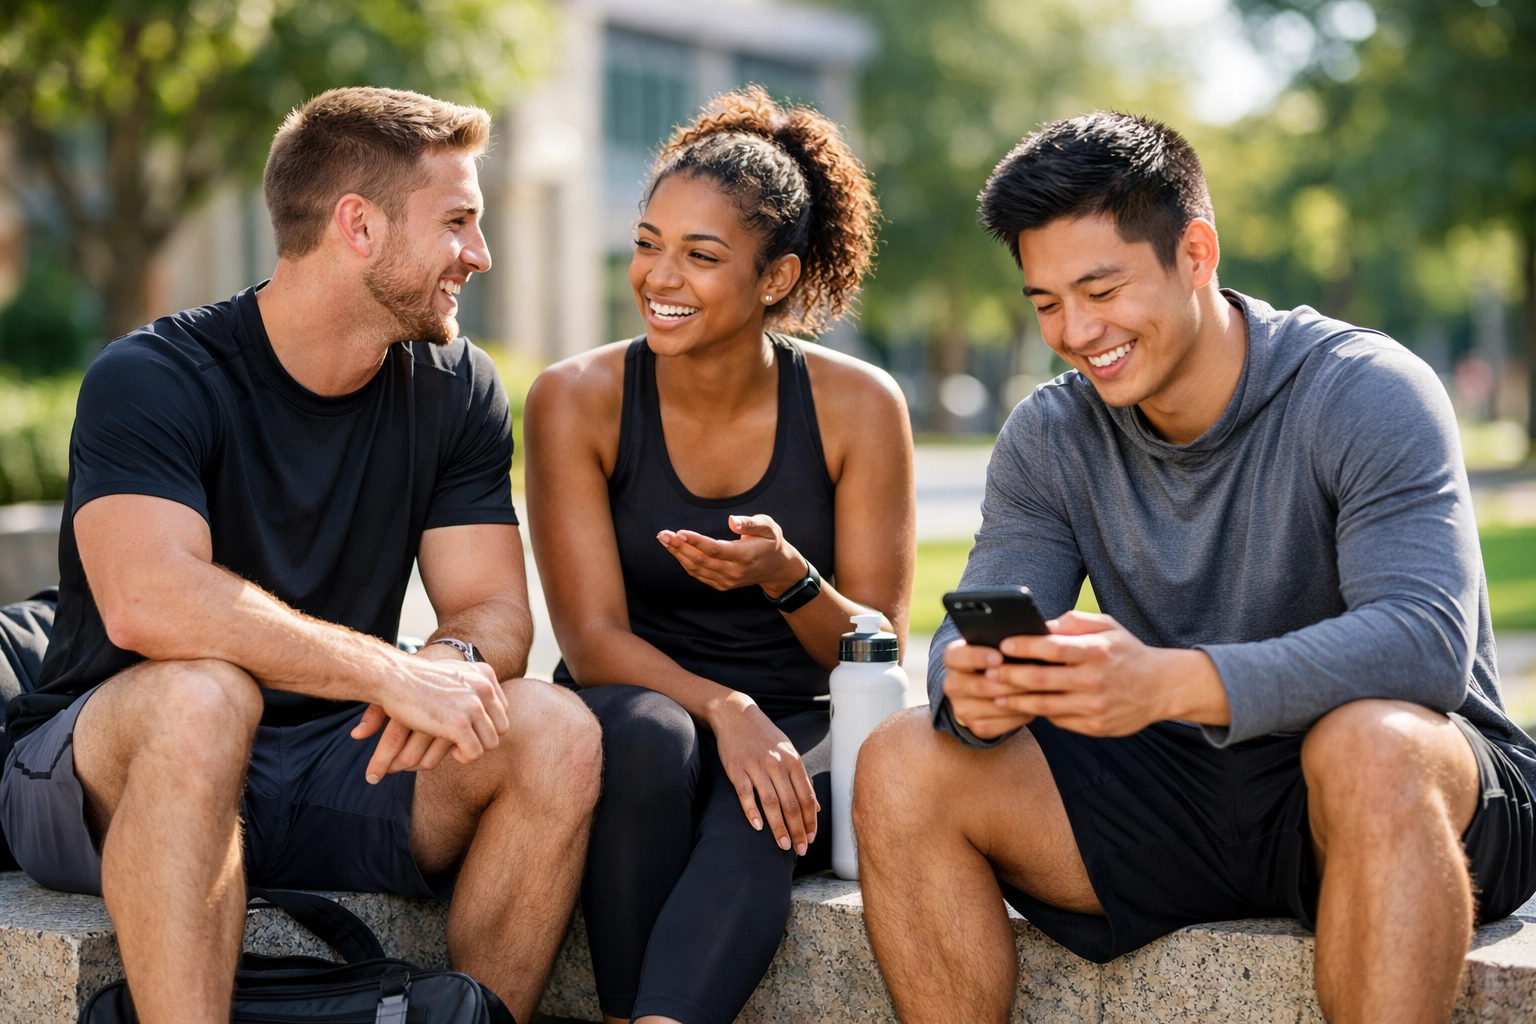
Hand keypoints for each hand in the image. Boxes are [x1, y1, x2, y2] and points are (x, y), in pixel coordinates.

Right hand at [351, 646, 507, 782]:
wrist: (395, 677)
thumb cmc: (418, 678)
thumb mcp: (454, 674)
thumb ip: (473, 686)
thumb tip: (491, 703)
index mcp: (485, 674)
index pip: (502, 709)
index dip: (488, 723)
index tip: (471, 728)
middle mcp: (484, 688)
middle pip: (501, 727)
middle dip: (484, 738)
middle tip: (465, 741)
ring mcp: (473, 706)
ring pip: (491, 742)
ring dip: (475, 749)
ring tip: (458, 747)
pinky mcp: (459, 724)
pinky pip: (476, 752)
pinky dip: (465, 756)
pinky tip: (453, 752)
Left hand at [658, 514, 806, 596]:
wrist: (776, 568)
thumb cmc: (770, 541)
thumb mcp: (768, 527)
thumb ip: (751, 523)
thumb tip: (731, 521)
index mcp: (745, 556)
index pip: (715, 549)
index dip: (696, 542)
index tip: (679, 532)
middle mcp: (734, 572)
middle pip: (701, 560)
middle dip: (679, 547)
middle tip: (662, 534)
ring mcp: (727, 581)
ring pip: (697, 569)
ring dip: (678, 555)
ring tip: (664, 540)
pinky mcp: (722, 585)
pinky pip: (699, 575)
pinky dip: (685, 563)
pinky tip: (676, 551)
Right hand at [707, 690, 820, 854]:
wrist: (736, 714)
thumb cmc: (765, 736)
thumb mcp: (788, 752)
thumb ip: (802, 779)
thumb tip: (815, 807)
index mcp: (793, 760)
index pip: (806, 797)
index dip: (810, 821)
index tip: (811, 839)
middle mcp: (777, 763)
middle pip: (791, 803)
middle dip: (797, 830)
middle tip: (800, 850)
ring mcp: (756, 766)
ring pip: (771, 802)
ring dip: (778, 827)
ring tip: (783, 845)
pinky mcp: (736, 769)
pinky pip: (745, 794)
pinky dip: (752, 812)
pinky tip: (757, 827)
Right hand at [941, 639, 1036, 739]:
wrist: (983, 690)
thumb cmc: (994, 661)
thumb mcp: (992, 647)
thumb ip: (1003, 645)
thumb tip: (1027, 643)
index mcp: (953, 659)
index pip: (958, 657)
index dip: (977, 657)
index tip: (999, 657)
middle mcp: (952, 685)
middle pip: (981, 685)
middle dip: (1010, 681)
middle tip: (1034, 675)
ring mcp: (961, 708)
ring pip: (993, 706)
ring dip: (1019, 699)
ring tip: (1040, 690)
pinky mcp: (975, 727)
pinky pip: (999, 725)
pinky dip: (1018, 716)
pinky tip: (1032, 706)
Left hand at [948, 611, 1228, 737]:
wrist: (1162, 687)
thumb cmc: (1126, 652)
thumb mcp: (1108, 626)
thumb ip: (1074, 623)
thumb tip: (1040, 625)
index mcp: (1096, 651)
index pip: (1052, 648)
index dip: (1024, 646)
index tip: (1002, 644)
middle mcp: (1094, 680)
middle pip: (1041, 680)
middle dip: (1010, 675)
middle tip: (990, 672)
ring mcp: (1095, 706)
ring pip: (1045, 706)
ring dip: (1017, 700)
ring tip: (997, 694)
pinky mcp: (1096, 727)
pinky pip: (1059, 721)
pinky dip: (1039, 714)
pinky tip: (1023, 707)